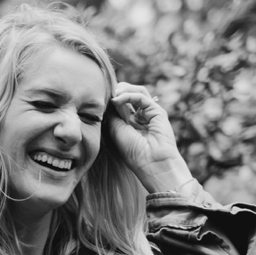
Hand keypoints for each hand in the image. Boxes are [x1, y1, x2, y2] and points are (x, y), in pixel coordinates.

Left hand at [106, 86, 206, 208]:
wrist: (154, 164)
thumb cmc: (134, 153)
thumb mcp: (116, 131)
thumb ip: (112, 114)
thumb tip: (108, 98)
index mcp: (130, 124)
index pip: (120, 104)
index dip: (110, 99)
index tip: (99, 99)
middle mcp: (140, 117)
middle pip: (128, 95)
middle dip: (116, 92)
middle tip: (105, 94)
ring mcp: (149, 113)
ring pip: (136, 91)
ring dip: (122, 90)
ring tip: (112, 95)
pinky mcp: (157, 110)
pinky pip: (141, 96)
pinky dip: (128, 95)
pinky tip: (117, 99)